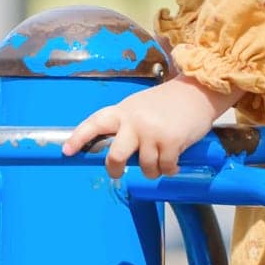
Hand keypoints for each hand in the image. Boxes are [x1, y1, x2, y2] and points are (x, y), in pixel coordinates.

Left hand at [61, 72, 241, 178]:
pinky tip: (174, 161)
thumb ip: (126, 125)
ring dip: (153, 169)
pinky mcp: (171, 142)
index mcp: (123, 111)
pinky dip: (170, 169)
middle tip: (117, 173)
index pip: (95, 123)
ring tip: (161, 159)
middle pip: (115, 156)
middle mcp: (135, 122)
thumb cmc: (169, 102)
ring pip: (144, 168)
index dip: (79, 138)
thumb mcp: (140, 107)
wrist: (199, 92)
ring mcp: (153, 133)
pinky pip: (164, 168)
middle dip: (114, 169)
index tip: (66, 151)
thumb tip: (115, 152)